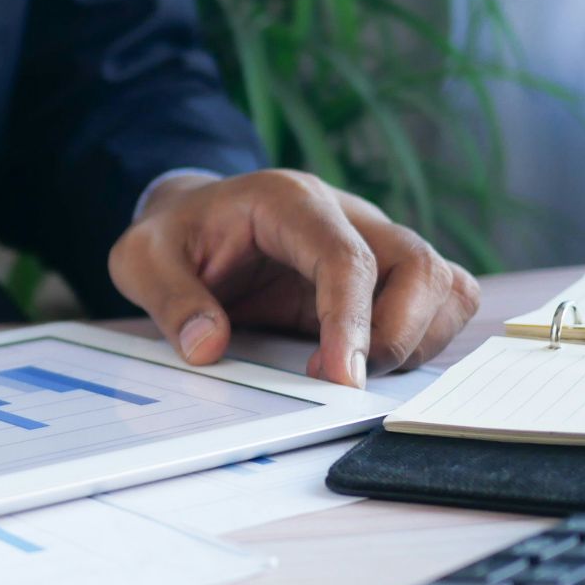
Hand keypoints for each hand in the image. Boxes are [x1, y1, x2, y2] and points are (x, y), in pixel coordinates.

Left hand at [107, 170, 478, 386]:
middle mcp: (348, 216)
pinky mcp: (384, 276)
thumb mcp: (142, 259)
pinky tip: (372, 361)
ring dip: (417, 340)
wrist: (193, 219)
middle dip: (397, 335)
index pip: (347, 257)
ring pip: (443, 284)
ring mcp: (374, 243)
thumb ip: (171, 299)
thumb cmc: (175, 236)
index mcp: (291, 202)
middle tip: (343, 382)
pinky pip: (440, 300)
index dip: (352, 320)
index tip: (341, 378)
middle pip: (419, 266)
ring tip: (354, 371)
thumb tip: (209, 347)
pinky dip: (424, 338)